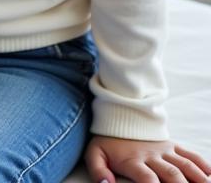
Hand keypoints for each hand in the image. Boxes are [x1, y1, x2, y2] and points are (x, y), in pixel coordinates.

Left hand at [85, 135, 210, 181]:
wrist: (119, 118)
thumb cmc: (108, 142)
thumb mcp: (95, 153)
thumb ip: (97, 169)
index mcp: (133, 160)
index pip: (147, 178)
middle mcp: (152, 156)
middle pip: (172, 175)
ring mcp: (164, 150)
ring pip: (185, 165)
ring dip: (198, 179)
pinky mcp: (173, 146)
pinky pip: (190, 154)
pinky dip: (202, 164)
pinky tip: (209, 174)